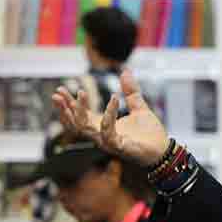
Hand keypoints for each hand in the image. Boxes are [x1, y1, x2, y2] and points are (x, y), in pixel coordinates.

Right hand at [52, 69, 169, 166]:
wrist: (164, 149)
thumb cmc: (150, 133)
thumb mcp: (139, 107)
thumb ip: (131, 91)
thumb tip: (125, 71)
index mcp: (103, 126)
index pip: (80, 116)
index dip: (69, 104)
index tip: (61, 90)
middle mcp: (102, 135)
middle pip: (75, 123)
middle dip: (65, 108)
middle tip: (58, 93)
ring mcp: (108, 142)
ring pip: (85, 128)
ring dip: (79, 111)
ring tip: (81, 92)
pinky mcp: (119, 147)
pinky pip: (108, 131)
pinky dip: (109, 114)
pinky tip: (114, 99)